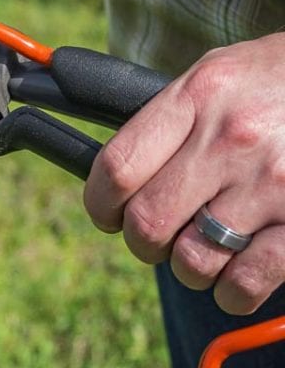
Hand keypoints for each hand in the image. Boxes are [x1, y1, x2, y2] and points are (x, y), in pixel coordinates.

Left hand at [84, 33, 284, 313]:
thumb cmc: (275, 83)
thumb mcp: (216, 75)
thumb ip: (164, 120)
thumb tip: (113, 178)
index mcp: (198, 97)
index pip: (117, 167)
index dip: (100, 204)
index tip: (108, 214)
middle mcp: (230, 139)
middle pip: (146, 222)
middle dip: (142, 241)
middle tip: (157, 236)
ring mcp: (271, 182)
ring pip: (191, 261)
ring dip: (188, 267)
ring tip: (203, 248)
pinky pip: (245, 282)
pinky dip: (231, 291)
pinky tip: (237, 273)